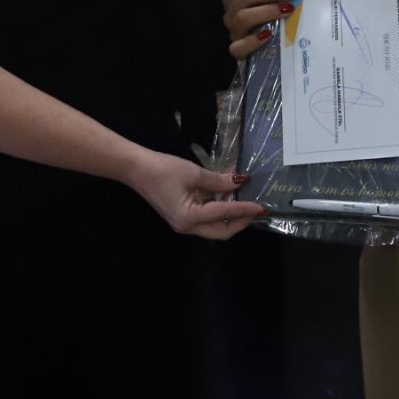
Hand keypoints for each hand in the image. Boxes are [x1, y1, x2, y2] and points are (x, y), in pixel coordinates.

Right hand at [127, 149, 266, 240]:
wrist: (136, 168)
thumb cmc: (164, 170)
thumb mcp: (195, 174)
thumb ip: (219, 181)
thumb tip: (240, 182)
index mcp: (190, 218)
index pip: (225, 215)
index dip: (245, 210)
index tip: (262, 207)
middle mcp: (187, 226)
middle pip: (221, 231)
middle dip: (240, 221)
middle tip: (255, 209)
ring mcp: (183, 223)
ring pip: (214, 226)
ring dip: (229, 214)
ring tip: (242, 198)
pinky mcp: (181, 216)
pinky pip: (205, 217)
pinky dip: (218, 209)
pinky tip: (225, 194)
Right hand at [222, 0, 294, 58]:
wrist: (258, 47)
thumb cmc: (269, 17)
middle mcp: (233, 11)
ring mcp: (234, 31)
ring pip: (242, 18)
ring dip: (266, 11)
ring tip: (287, 9)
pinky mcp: (237, 50)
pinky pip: (238, 47)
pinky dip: (252, 41)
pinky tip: (267, 35)